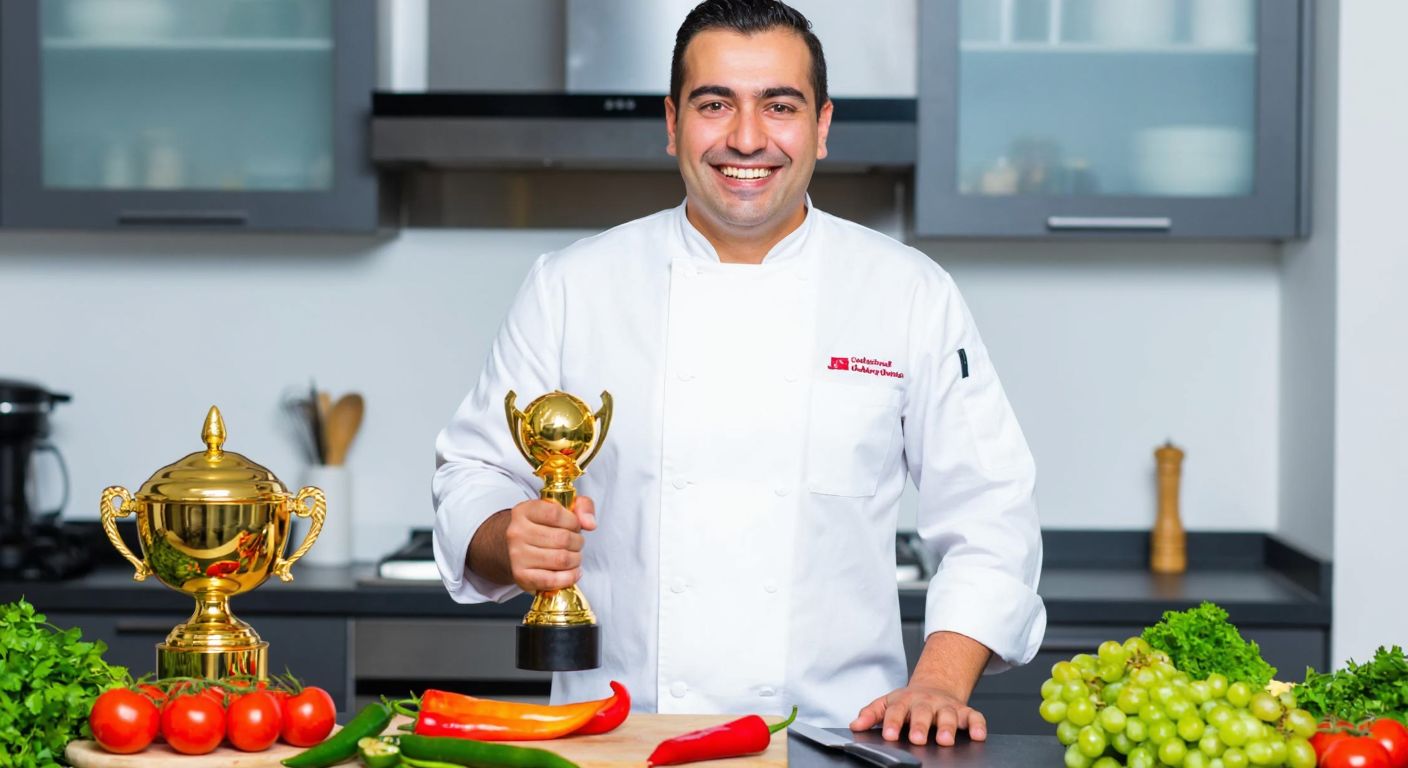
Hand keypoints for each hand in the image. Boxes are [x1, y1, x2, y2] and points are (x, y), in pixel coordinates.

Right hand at [503, 496, 595, 592]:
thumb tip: (590, 524)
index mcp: (524, 511)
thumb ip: (582, 506)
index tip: (574, 526)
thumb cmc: (542, 527)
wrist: (515, 548)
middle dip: (577, 542)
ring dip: (575, 559)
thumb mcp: (561, 508)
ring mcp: (517, 555)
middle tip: (576, 544)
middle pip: (562, 538)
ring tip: (574, 557)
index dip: (573, 521)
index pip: (555, 513)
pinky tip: (573, 572)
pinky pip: (553, 580)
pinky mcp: (521, 576)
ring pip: (561, 559)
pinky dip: (569, 577)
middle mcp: (517, 532)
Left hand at [849, 684, 986, 746]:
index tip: (888, 735)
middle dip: (920, 725)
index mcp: (905, 701)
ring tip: (945, 740)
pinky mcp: (964, 711)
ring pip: (948, 714)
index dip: (892, 723)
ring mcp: (946, 706)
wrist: (935, 686)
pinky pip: (974, 716)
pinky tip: (978, 735)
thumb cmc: (909, 701)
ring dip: (947, 726)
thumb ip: (871, 713)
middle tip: (917, 739)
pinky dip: (978, 724)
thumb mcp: (887, 703)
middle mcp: (926, 702)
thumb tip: (855, 725)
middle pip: (922, 712)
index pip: (895, 711)